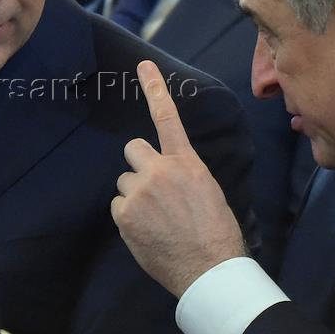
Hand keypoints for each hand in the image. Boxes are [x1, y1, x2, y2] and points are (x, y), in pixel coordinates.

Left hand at [111, 60, 247, 296]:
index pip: (167, 118)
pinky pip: (118, 206)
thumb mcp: (209, 192)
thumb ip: (184, 176)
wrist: (208, 268)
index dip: (154, 88)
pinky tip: (148, 231)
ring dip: (135, 194)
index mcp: (186, 163)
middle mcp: (159, 171)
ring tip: (157, 218)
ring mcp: (139, 192)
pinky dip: (129, 217)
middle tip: (154, 188)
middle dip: (140, 165)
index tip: (143, 65)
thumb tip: (170, 177)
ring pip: (124, 181)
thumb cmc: (216, 233)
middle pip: (133, 150)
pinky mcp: (125, 215)